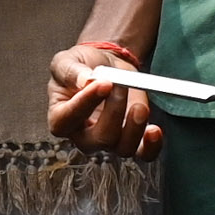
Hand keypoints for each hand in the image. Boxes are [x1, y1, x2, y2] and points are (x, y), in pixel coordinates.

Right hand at [46, 43, 158, 157]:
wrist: (104, 65)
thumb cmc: (81, 66)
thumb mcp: (65, 61)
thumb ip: (70, 72)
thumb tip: (85, 81)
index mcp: (61, 118)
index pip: (67, 120)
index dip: (85, 104)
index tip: (103, 83)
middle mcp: (83, 135)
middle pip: (99, 139)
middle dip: (114, 112)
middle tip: (119, 85)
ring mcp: (109, 140)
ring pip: (122, 148)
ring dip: (134, 128)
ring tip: (139, 106)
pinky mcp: (132, 137)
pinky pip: (143, 153)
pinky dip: (151, 147)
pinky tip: (154, 130)